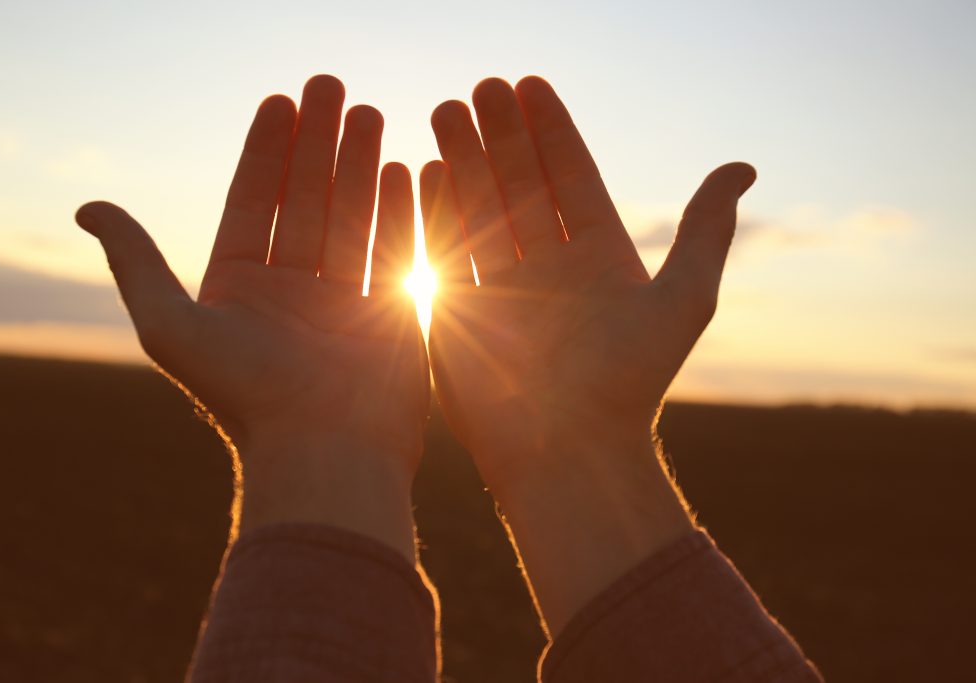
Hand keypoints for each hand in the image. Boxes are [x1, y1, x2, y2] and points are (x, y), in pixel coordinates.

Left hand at [76, 76, 426, 558]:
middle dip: (319, 144)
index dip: (265, 152)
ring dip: (361, 165)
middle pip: (306, 201)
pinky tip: (404, 168)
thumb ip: (136, 261)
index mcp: (241, 291)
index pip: (253, 204)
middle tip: (331, 87)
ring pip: (352, 219)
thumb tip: (89, 206)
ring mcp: (343, 304)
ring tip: (372, 112)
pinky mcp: (389, 318)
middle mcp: (291, 294)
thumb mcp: (169, 323)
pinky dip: (399, 210)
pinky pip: (393, 252)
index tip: (280, 103)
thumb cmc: (246, 395)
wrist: (326, 456)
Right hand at [422, 77, 755, 629]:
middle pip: (522, 185)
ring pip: (481, 211)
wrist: (569, 454)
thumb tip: (743, 165)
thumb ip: (705, 229)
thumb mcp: (684, 299)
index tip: (531, 85)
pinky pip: (448, 253)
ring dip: (464, 159)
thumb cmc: (630, 383)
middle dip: (501, 134)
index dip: (552, 131)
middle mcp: (549, 268)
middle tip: (483, 87)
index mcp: (598, 258)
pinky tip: (426, 170)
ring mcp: (503, 290)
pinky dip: (437, 212)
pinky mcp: (464, 316)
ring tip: (448, 110)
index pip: (572, 178)